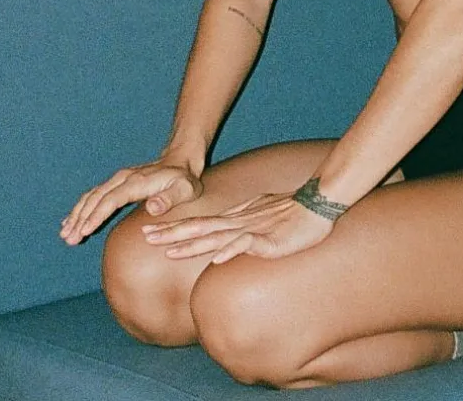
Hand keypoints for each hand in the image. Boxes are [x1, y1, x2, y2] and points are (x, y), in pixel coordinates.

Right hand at [60, 158, 202, 245]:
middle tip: (68, 239)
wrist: (181, 161)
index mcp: (137, 182)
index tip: (83, 230)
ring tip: (65, 234)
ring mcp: (119, 180)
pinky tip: (71, 220)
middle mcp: (124, 179)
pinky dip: (81, 208)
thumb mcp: (185, 190)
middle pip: (96, 198)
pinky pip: (95, 195)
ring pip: (92, 196)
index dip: (96, 215)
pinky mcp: (117, 183)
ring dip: (77, 214)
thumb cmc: (185, 180)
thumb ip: (169, 199)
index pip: (111, 200)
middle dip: (81, 218)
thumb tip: (152, 207)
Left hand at [141, 191, 333, 262]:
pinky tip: (217, 259)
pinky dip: (231, 249)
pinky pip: (247, 244)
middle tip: (145, 236)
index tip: (151, 231)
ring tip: (170, 251)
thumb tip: (226, 239)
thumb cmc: (292, 211)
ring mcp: (252, 229)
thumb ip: (242, 226)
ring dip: (192, 243)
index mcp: (235, 219)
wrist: (317, 203)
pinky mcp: (268, 239)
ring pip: (216, 236)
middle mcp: (238, 222)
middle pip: (200, 228)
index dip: (175, 227)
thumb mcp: (261, 215)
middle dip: (172, 233)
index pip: (199, 223)